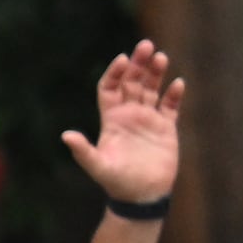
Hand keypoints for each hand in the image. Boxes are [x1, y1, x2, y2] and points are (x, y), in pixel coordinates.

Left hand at [61, 41, 184, 206]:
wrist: (141, 196)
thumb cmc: (116, 182)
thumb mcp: (98, 166)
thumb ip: (83, 150)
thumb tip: (65, 135)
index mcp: (111, 120)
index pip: (110, 88)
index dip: (115, 73)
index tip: (122, 59)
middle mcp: (129, 115)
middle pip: (132, 82)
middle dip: (138, 64)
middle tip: (146, 46)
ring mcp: (148, 120)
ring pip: (152, 89)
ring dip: (155, 73)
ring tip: (160, 57)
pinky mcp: (166, 128)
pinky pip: (171, 106)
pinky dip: (174, 94)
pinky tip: (177, 84)